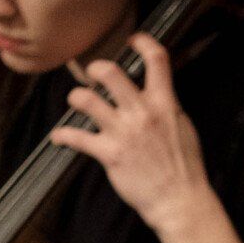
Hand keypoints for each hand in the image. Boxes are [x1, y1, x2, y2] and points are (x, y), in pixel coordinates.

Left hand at [51, 33, 209, 234]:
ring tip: (77, 100)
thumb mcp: (183, 128)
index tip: (134, 40)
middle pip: (111, 72)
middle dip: (96, 68)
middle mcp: (142, 113)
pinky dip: (63, 136)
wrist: (178, 201)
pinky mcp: (110, 154)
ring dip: (77, 96)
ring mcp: (124, 133)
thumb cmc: (184, 168)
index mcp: (164, 103)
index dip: (143, 42)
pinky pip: (77, 138)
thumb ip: (167, 106)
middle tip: (94, 74)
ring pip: (88, 100)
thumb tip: (158, 91)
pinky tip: (59, 137)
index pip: (156, 59)